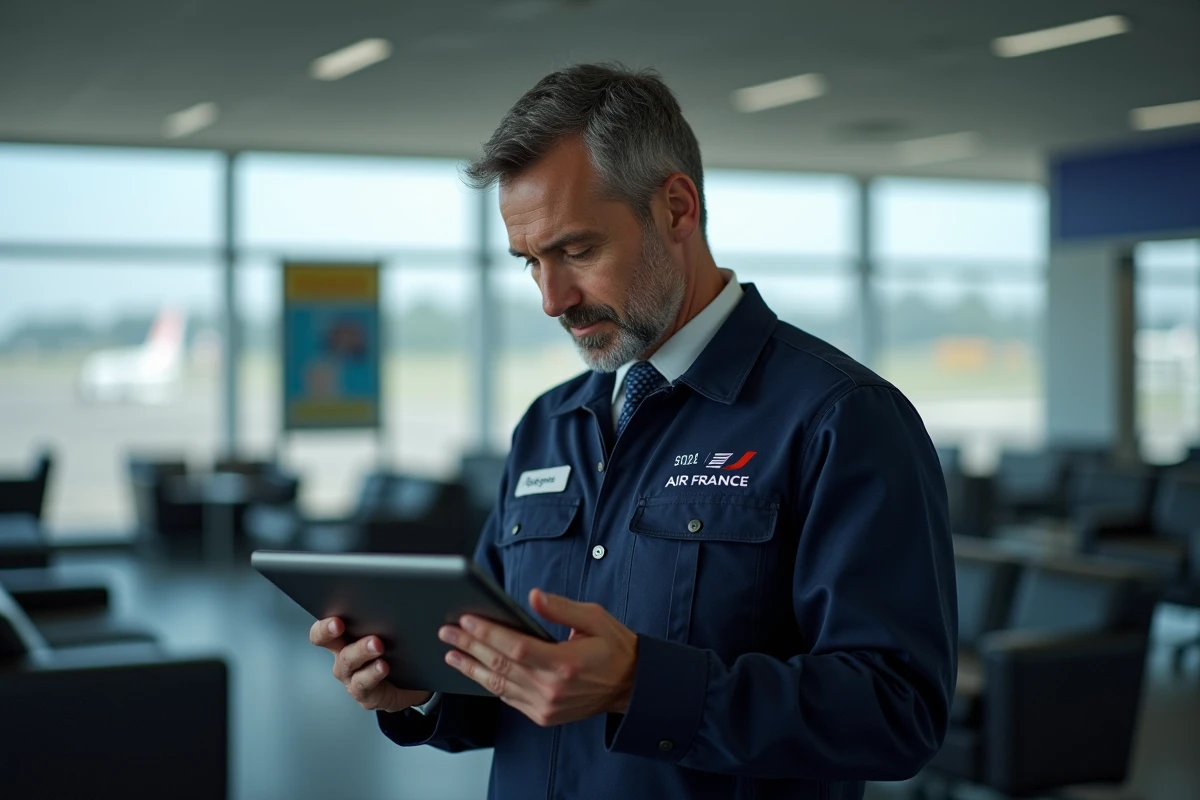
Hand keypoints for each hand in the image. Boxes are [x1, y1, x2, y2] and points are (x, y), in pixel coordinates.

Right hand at [310, 617, 432, 713]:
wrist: (415, 687)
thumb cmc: (401, 655)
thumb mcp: (394, 632)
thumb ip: (388, 617)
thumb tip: (395, 596)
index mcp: (346, 637)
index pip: (324, 628)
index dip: (323, 623)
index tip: (334, 616)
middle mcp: (344, 656)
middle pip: (326, 641)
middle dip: (329, 630)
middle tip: (339, 623)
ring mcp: (352, 676)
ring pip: (348, 661)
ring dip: (360, 650)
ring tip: (377, 644)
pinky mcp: (366, 694)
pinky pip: (363, 684)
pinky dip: (373, 673)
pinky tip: (383, 666)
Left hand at [438, 589, 637, 726]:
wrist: (630, 686)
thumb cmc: (613, 648)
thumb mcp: (594, 618)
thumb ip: (561, 608)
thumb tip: (533, 596)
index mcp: (564, 663)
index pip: (515, 647)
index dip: (488, 633)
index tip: (467, 620)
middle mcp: (552, 689)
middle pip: (500, 665)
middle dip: (470, 646)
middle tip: (448, 631)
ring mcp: (545, 706)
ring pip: (498, 685)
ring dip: (471, 668)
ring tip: (451, 653)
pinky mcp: (543, 715)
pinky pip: (508, 698)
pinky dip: (488, 684)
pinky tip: (474, 671)